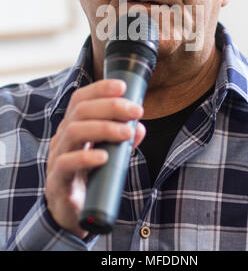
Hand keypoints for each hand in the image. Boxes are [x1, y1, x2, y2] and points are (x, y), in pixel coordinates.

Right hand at [45, 79, 144, 239]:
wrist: (70, 211)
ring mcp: (57, 157)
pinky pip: (66, 163)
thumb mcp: (110, 153)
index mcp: (73, 126)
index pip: (81, 99)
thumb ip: (123, 140)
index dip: (100, 89)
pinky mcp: (58, 180)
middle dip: (111, 106)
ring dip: (104, 128)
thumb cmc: (90, 175)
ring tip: (126, 133)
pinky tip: (104, 157)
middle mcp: (62, 137)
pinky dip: (86, 157)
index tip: (123, 86)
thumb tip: (140, 128)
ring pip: (74, 131)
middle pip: (81, 111)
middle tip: (136, 111)